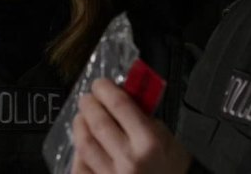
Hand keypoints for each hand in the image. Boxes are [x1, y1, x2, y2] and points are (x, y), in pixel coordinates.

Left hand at [72, 78, 191, 173]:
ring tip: (83, 118)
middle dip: (89, 104)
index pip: (119, 104)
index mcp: (148, 142)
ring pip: (84, 143)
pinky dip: (79, 152)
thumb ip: (141, 115)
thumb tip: (119, 94)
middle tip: (88, 99)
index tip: (100, 84)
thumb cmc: (170, 166)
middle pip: (98, 122)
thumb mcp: (164, 135)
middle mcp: (129, 160)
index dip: (105, 89)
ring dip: (80, 125)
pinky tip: (84, 144)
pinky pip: (80, 166)